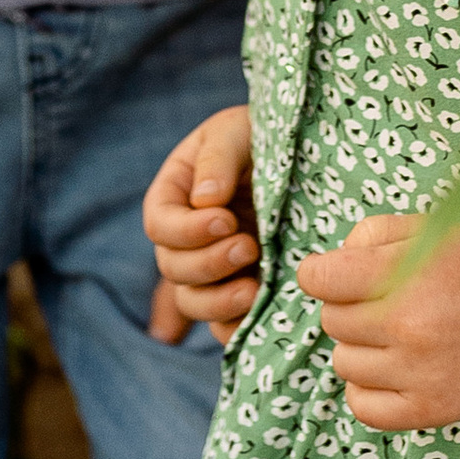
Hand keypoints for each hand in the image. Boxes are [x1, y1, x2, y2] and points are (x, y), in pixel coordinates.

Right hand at [144, 106, 258, 346]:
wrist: (299, 156)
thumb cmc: (257, 135)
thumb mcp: (235, 132)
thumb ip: (217, 160)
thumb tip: (205, 200)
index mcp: (173, 195)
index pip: (160, 225)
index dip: (186, 231)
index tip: (225, 220)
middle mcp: (184, 237)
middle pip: (173, 268)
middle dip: (208, 264)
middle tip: (249, 246)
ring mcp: (209, 267)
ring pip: (192, 301)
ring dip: (218, 302)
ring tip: (253, 290)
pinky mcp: (237, 288)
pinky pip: (223, 323)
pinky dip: (236, 326)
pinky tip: (260, 312)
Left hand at [295, 215, 459, 432]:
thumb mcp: (432, 229)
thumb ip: (372, 234)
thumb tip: (327, 266)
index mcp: (403, 277)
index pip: (317, 279)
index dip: (323, 273)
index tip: (338, 276)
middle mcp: (406, 329)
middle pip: (330, 320)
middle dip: (350, 308)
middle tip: (386, 304)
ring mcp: (415, 375)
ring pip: (343, 363)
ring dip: (361, 348)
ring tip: (397, 337)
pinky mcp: (425, 411)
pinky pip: (360, 405)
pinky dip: (367, 388)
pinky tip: (393, 370)